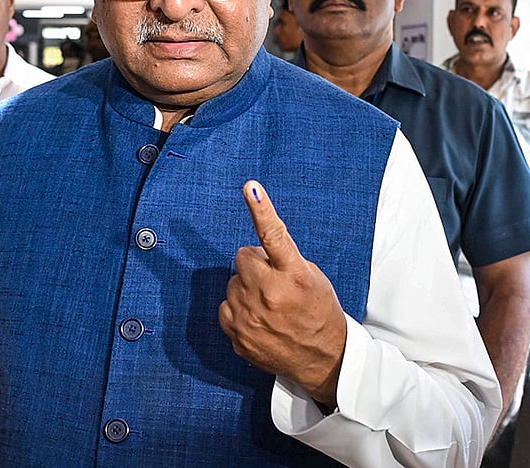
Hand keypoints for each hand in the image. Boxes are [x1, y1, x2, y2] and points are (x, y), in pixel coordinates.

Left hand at [218, 180, 346, 408]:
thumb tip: (253, 254)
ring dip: (247, 288)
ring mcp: (250, 314)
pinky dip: (239, 309)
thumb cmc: (319, 313)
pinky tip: (259, 319)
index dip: (262, 209)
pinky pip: (225, 304)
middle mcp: (270, 293)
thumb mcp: (312, 278)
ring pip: (233, 281)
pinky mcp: (236, 331)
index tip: (251, 188)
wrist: (322, 360)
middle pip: (243, 256)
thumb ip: (283, 261)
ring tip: (270, 305)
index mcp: (294, 275)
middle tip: (273, 280)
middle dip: (255, 264)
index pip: (275, 235)